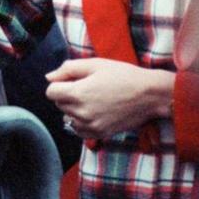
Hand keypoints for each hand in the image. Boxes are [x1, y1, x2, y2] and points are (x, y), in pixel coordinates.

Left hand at [45, 58, 174, 139]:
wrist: (149, 95)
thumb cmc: (123, 75)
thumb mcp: (95, 64)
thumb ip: (68, 69)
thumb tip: (48, 77)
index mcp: (78, 93)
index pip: (50, 91)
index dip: (60, 83)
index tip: (74, 79)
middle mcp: (81, 113)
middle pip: (59, 104)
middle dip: (67, 94)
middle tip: (88, 86)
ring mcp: (90, 126)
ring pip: (68, 117)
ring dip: (74, 108)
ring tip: (94, 99)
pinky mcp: (99, 134)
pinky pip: (78, 130)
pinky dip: (82, 121)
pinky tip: (96, 111)